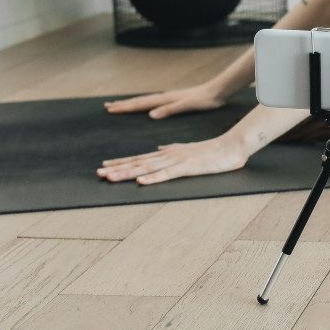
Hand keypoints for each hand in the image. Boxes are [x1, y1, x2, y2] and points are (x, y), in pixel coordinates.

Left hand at [97, 135, 248, 184]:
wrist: (232, 146)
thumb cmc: (212, 151)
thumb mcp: (188, 150)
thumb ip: (172, 150)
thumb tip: (158, 150)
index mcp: (168, 153)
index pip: (140, 158)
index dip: (121, 162)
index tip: (104, 166)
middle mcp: (168, 156)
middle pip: (139, 163)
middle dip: (117, 169)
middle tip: (98, 173)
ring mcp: (177, 161)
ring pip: (148, 169)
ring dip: (128, 174)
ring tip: (111, 178)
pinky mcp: (188, 167)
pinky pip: (168, 175)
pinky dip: (153, 179)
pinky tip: (140, 183)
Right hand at [102, 82, 226, 118]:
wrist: (218, 90)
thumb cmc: (204, 99)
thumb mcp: (187, 106)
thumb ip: (170, 110)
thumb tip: (150, 115)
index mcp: (165, 99)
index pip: (141, 103)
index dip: (125, 107)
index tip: (110, 109)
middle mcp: (165, 97)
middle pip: (139, 100)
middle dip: (123, 104)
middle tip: (107, 106)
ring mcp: (169, 98)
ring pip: (145, 100)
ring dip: (132, 103)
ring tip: (120, 104)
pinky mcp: (175, 100)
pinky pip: (154, 102)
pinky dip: (144, 104)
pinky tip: (145, 107)